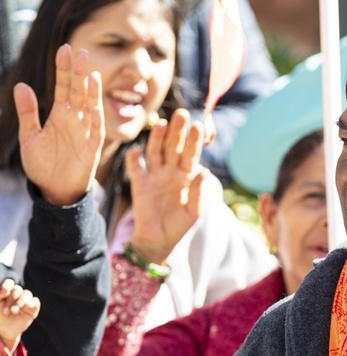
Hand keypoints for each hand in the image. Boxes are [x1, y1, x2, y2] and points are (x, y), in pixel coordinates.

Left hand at [0, 278, 39, 351]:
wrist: (5, 332)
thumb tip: (4, 293)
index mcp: (7, 292)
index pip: (9, 283)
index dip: (6, 286)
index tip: (2, 295)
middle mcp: (17, 295)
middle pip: (17, 290)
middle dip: (11, 300)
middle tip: (5, 312)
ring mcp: (25, 301)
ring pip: (27, 294)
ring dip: (20, 301)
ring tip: (14, 311)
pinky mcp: (33, 308)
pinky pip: (35, 301)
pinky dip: (31, 304)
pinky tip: (25, 309)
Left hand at [15, 44, 104, 206]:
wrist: (54, 191)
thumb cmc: (42, 165)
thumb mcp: (29, 137)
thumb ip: (27, 112)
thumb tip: (21, 85)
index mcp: (60, 115)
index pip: (64, 86)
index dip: (64, 69)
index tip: (64, 49)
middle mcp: (75, 120)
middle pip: (79, 92)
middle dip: (79, 73)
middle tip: (80, 52)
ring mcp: (85, 133)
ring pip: (90, 108)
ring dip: (91, 92)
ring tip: (90, 73)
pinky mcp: (91, 150)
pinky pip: (96, 134)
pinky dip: (95, 122)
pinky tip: (93, 109)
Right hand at [125, 110, 204, 264]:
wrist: (158, 241)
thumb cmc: (179, 227)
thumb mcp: (194, 213)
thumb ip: (199, 193)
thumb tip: (204, 172)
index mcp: (186, 177)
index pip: (191, 155)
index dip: (194, 141)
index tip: (198, 126)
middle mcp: (170, 172)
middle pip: (174, 147)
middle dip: (178, 131)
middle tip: (182, 114)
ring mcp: (154, 175)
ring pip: (156, 151)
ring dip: (158, 137)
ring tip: (163, 123)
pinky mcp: (139, 183)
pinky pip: (135, 166)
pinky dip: (134, 157)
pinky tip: (137, 150)